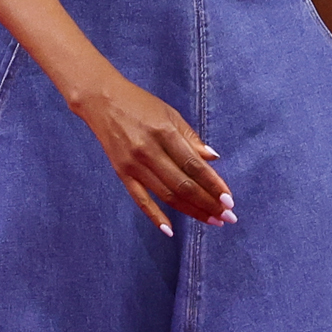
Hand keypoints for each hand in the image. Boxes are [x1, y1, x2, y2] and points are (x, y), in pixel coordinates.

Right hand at [73, 73, 235, 234]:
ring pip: (167, 195)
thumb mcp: (170, 113)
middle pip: (183, 185)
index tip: (229, 200)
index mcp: (164, 132)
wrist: (101, 100)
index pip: (194, 166)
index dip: (213, 185)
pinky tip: (171, 231)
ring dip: (192, 211)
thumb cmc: (140, 104)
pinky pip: (140, 200)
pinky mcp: (122, 173)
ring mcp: (134, 165)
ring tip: (212, 221)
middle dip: (208, 203)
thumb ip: (191, 138)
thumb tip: (213, 159)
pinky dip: (155, 217)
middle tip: (228, 216)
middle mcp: (149, 151)